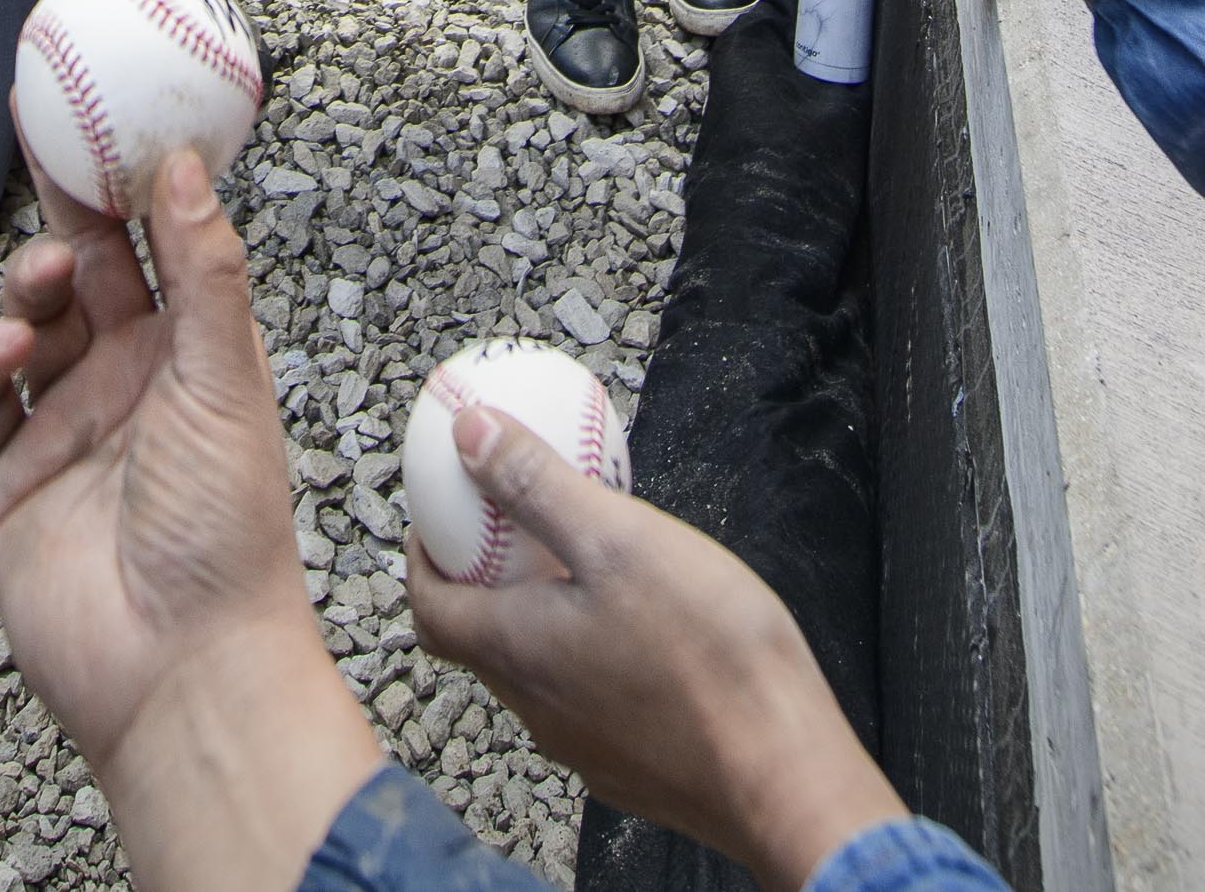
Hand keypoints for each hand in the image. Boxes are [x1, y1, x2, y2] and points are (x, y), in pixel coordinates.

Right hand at [0, 153, 380, 891]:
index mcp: (189, 361)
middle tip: (40, 159)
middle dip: (60, 223)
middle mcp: (126, 388)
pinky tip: (2, 348)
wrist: (182, 666)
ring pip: (25, 334)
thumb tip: (184, 165)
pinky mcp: (12, 486)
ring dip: (25, 295)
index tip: (96, 118)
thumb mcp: (225, 381)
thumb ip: (201, 272)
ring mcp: (65, 435)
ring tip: (36, 285)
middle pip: (79, 283)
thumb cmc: (227, 534)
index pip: (149, 252)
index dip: (121, 187)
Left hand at [406, 400, 900, 891]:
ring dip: (539, 622)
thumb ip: (538, 485)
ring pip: (537, 675)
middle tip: (514, 534)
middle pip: (478, 642)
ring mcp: (582, 748)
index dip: (423, 559)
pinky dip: (589, 659)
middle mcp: (534, 708)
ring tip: (586, 574)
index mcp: (514, 650)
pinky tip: (644, 635)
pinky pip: (589, 705)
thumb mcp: (621, 540)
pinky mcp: (629, 769)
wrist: (781, 774)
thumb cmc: (706, 654)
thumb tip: (468, 430)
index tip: (440, 519)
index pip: (429, 608)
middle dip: (481, 584)